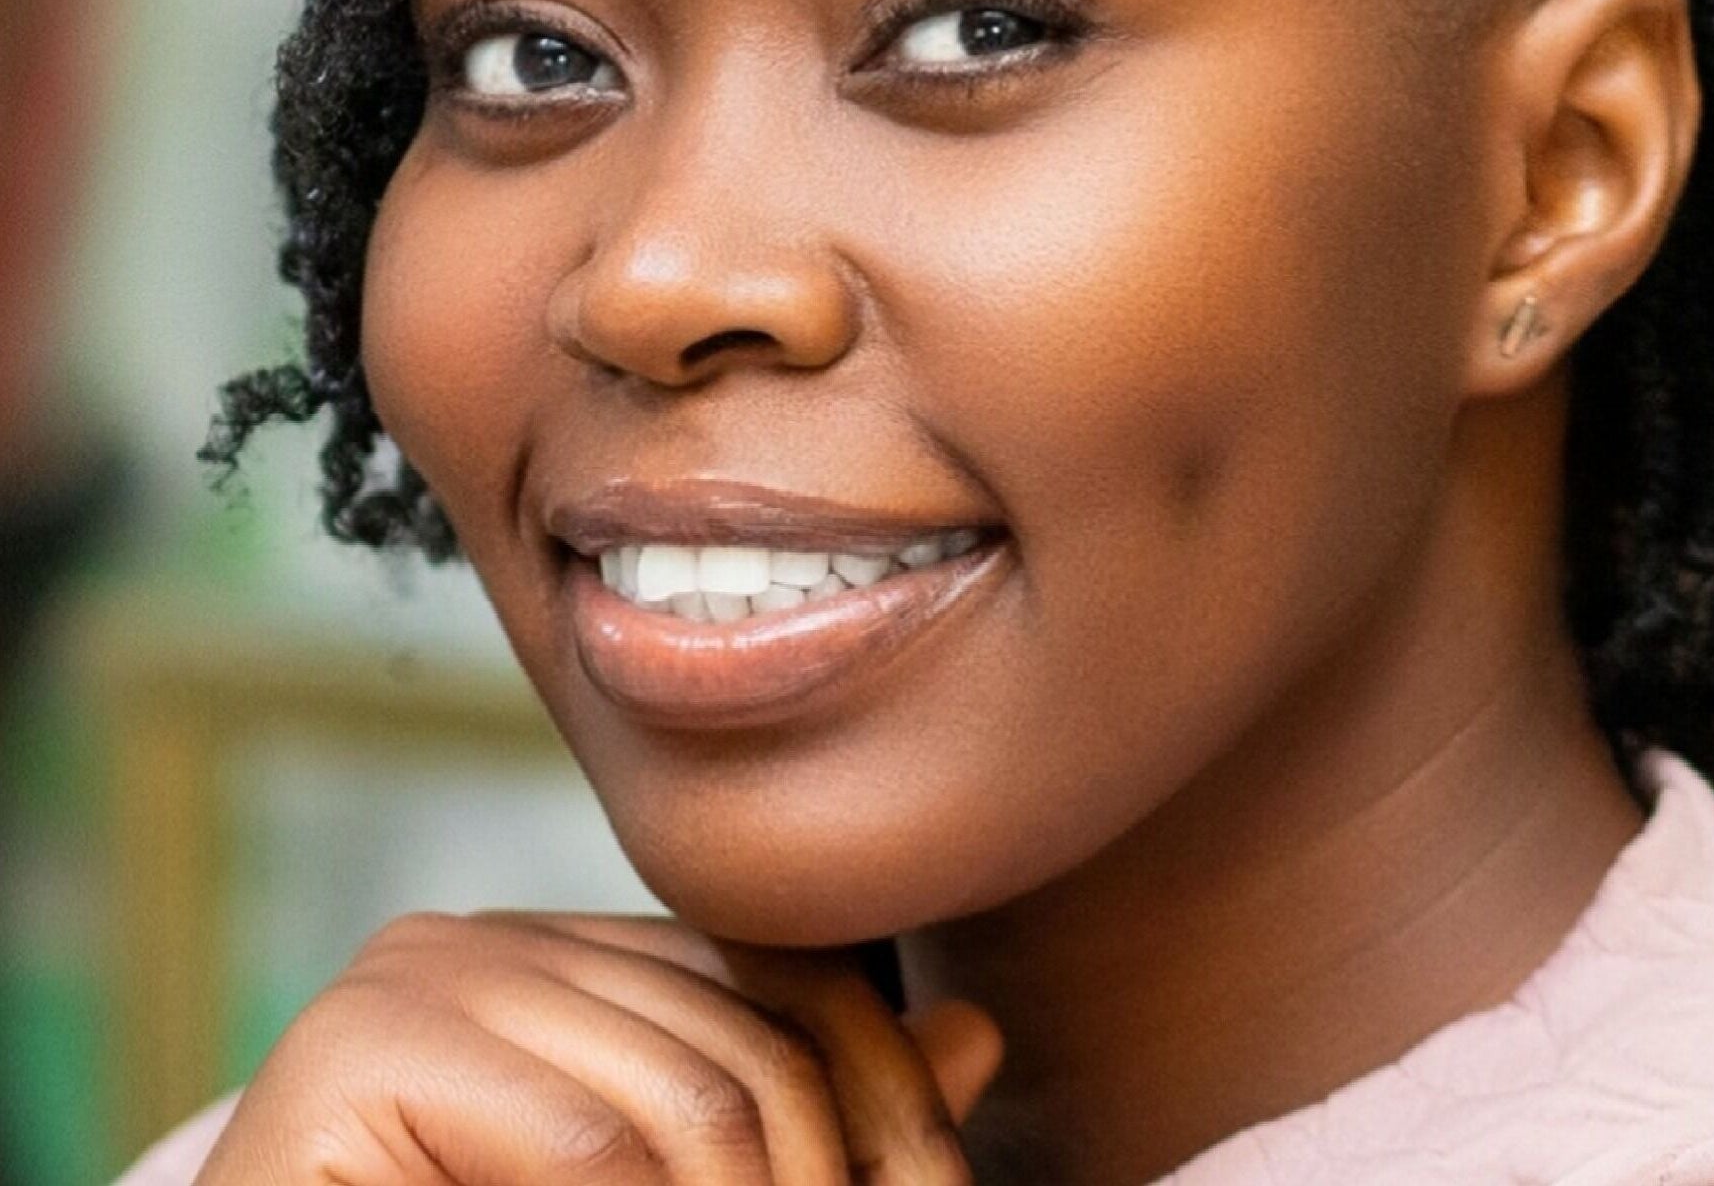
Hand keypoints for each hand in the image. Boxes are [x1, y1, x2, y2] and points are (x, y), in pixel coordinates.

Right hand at [194, 912, 1001, 1183]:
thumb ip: (807, 1121)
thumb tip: (977, 1036)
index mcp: (571, 957)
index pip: (788, 983)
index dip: (887, 1100)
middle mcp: (490, 937)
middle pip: (749, 1041)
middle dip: (835, 1176)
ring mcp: (414, 977)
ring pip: (688, 1101)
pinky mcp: (351, 1051)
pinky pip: (582, 1142)